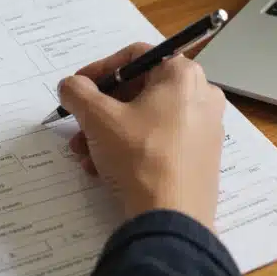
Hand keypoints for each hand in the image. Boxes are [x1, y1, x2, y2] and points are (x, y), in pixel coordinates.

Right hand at [59, 43, 226, 229]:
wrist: (172, 219)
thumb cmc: (139, 156)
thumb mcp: (99, 118)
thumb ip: (78, 92)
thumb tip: (70, 85)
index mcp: (184, 75)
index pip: (135, 56)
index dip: (100, 69)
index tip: (77, 87)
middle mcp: (202, 95)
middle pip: (140, 90)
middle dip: (101, 110)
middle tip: (78, 126)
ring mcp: (206, 128)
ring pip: (147, 119)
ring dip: (109, 133)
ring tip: (85, 155)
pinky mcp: (202, 158)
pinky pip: (161, 141)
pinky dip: (131, 148)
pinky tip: (105, 170)